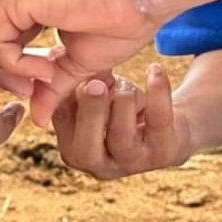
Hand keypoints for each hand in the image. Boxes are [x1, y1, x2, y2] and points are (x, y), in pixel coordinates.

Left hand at [0, 0, 173, 124]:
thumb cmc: (124, 18)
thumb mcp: (80, 61)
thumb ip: (53, 84)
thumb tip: (37, 119)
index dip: (6, 68)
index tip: (33, 89)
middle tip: (27, 92)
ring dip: (5, 71)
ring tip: (40, 83)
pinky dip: (15, 63)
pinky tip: (47, 69)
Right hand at [53, 64, 192, 179]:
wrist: (167, 126)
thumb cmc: (118, 106)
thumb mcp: (91, 92)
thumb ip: (71, 76)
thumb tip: (54, 55)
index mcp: (74, 152)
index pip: (60, 125)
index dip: (65, 93)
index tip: (76, 69)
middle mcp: (101, 166)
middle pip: (85, 148)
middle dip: (89, 111)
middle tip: (96, 84)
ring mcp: (134, 163)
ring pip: (122, 135)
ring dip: (123, 98)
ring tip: (126, 87)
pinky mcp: (165, 152)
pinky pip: (159, 120)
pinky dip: (157, 91)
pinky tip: (154, 69)